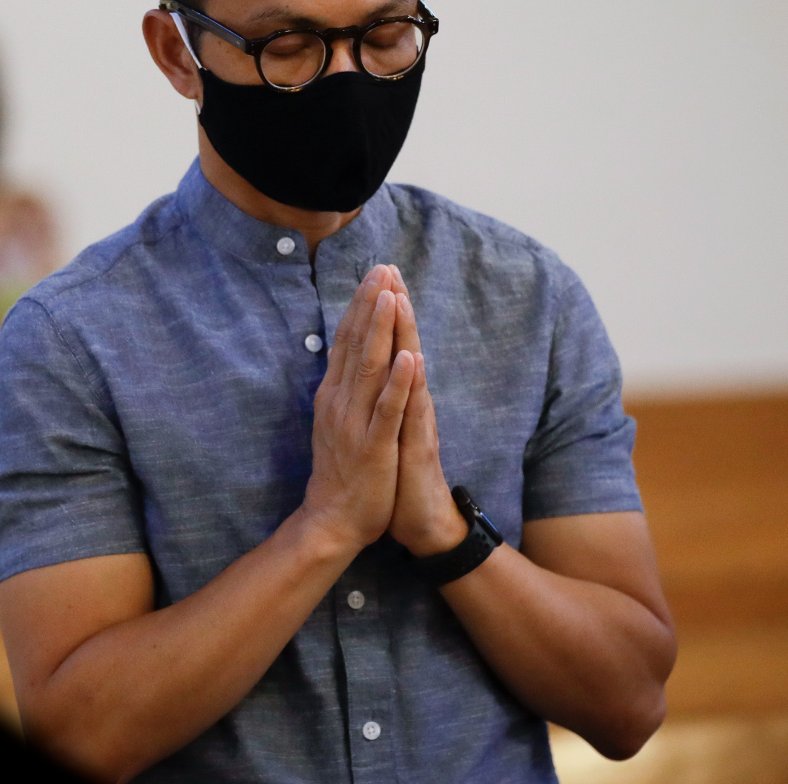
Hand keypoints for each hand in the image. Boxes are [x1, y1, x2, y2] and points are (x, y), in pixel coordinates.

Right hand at [298, 266, 416, 555]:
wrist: (331, 520)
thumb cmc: (340, 471)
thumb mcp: (335, 420)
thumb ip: (343, 387)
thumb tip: (350, 354)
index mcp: (333, 393)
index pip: (347, 340)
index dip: (362, 305)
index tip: (375, 274)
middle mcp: (340, 401)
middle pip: (357, 344)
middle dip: (371, 304)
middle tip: (383, 268)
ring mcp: (356, 422)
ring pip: (371, 367)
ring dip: (382, 330)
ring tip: (392, 296)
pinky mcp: (374, 445)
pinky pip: (388, 409)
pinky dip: (399, 381)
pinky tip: (410, 356)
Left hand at [381, 268, 469, 557]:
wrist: (420, 520)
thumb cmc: (398, 474)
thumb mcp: (382, 428)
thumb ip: (381, 398)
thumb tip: (367, 371)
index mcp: (394, 396)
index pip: (386, 346)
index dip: (379, 312)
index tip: (373, 275)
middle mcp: (408, 402)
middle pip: (401, 347)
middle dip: (393, 308)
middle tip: (388, 267)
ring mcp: (415, 421)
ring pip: (410, 371)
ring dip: (405, 334)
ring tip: (400, 297)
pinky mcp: (417, 445)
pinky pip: (413, 412)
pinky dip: (412, 385)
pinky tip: (413, 360)